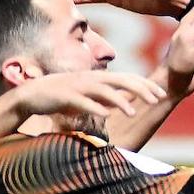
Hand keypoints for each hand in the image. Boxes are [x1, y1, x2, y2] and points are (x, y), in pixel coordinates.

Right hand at [14, 71, 165, 118]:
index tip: (160, 94)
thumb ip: (107, 97)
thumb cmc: (63, 95)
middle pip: (121, 81)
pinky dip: (94, 107)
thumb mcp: (89, 95)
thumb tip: (127, 100)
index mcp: (99, 78)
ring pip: (103, 91)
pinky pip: (83, 102)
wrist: (33, 94)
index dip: (145, 85)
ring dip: (119, 100)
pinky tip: (106, 115)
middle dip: (140, 89)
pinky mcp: (66, 96)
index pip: (128, 78)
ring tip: (132, 112)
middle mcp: (91, 79)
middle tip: (157, 99)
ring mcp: (79, 86)